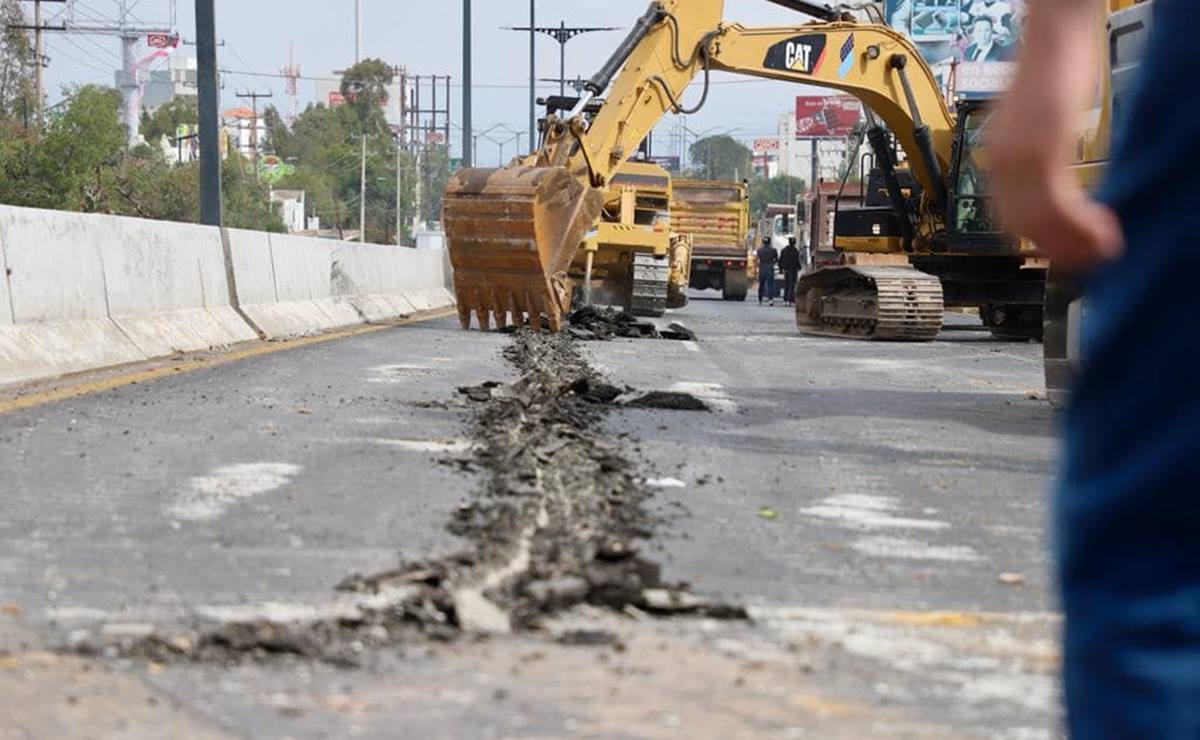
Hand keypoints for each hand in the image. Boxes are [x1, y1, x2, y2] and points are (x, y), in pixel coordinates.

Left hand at [989, 0, 1122, 270]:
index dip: (1036, 244)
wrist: (1052, 34)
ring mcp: (1018, 155)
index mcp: (995, 160)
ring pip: (1040, 221)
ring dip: (1074, 242)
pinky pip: (1057, 202)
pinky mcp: (1042, 147)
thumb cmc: (1049, 75)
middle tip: (1089, 261)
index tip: (1062, 256)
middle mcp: (999, 162)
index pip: (1007, 218)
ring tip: (1103, 249)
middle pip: (1021, 227)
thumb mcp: (1036, 126)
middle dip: (1057, 251)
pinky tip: (1102, 229)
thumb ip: (1036, 158)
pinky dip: (1080, 223)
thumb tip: (1050, 192)